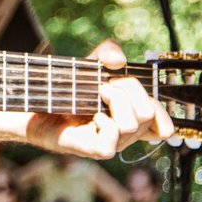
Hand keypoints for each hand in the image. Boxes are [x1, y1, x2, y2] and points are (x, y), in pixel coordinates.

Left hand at [23, 42, 173, 158]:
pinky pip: (110, 140)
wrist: (38, 103)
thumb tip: (118, 60)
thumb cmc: (69, 88)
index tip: (138, 92)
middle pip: (148, 113)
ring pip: (131, 124)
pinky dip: (103, 121)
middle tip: (107, 84)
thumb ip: (108, 53)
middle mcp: (125, 134)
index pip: (163, 126)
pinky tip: (91, 115)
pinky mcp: (91, 149)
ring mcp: (110, 143)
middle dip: (130, 89)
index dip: (160, 112)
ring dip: (114, 99)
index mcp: (132, 118)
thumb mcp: (92, 63)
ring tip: (97, 93)